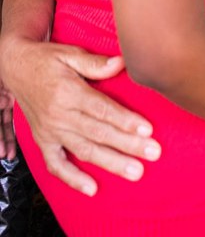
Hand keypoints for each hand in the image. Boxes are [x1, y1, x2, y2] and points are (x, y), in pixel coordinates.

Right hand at [0, 37, 160, 195]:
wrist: (15, 68)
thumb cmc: (46, 60)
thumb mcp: (69, 53)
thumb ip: (95, 62)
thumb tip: (122, 63)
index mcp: (68, 91)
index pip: (102, 109)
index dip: (125, 120)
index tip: (147, 130)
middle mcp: (59, 114)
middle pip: (98, 133)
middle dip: (127, 145)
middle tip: (152, 153)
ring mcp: (50, 131)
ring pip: (84, 151)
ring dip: (111, 163)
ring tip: (135, 171)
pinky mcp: (43, 141)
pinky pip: (56, 165)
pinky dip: (72, 179)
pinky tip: (92, 188)